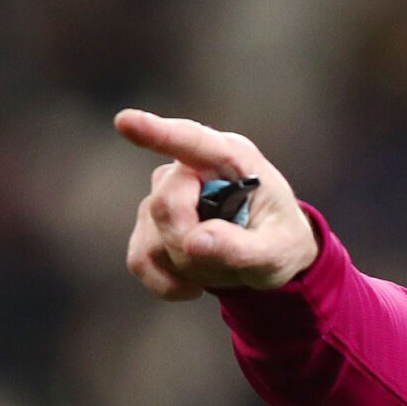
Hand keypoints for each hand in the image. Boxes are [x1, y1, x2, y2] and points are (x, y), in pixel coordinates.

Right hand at [115, 109, 319, 299]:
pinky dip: (167, 282)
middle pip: (167, 206)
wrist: (269, 254)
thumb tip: (193, 242)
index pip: (191, 141)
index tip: (125, 121)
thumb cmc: (281, 239)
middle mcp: (190, 169)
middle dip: (195, 246)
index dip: (157, 132)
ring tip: (224, 262)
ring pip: (155, 239)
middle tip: (234, 259)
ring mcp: (162, 194)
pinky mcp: (147, 225)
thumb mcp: (280, 251)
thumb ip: (243, 248)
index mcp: (232, 157)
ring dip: (192, 267)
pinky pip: (140, 260)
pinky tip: (193, 284)